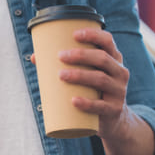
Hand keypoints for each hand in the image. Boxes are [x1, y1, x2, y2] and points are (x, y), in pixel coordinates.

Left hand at [32, 27, 153, 154]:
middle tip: (60, 56)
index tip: (74, 34)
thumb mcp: (86, 76)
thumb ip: (63, 65)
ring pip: (101, 79)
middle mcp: (120, 72)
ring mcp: (119, 92)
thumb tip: (34, 57)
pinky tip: (74, 101)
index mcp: (113, 60)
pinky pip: (101, 106)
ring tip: (61, 75)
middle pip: (102, 59)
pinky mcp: (114, 110)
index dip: (93, 35)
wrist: (111, 121)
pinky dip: (87, 103)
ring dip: (80, 75)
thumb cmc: (92, 92)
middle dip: (81, 55)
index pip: (108, 41)